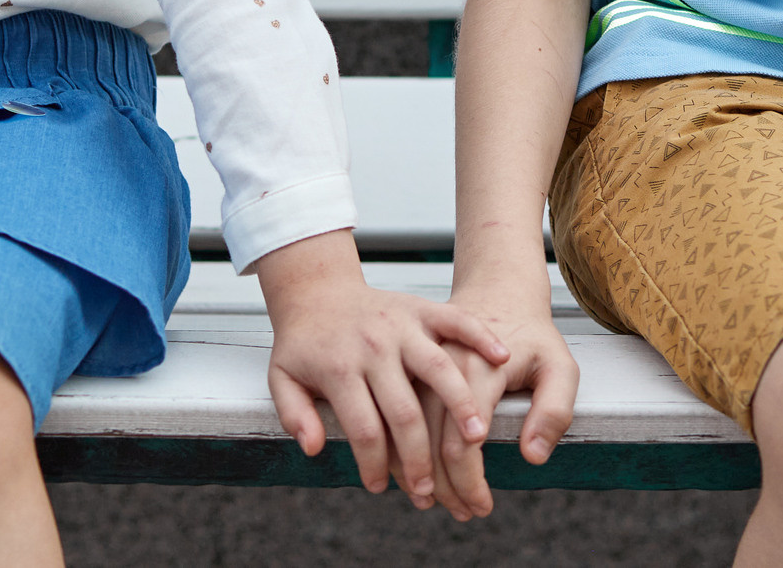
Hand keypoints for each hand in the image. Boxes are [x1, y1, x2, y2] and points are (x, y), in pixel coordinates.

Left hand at [255, 231, 510, 506]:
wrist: (317, 290)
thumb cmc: (303, 344)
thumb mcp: (282, 379)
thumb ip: (294, 414)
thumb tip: (313, 448)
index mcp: (339, 367)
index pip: (364, 428)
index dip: (375, 465)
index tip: (381, 488)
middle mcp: (374, 346)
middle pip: (404, 411)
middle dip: (419, 458)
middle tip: (429, 491)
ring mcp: (401, 325)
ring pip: (438, 368)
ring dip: (460, 404)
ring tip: (476, 438)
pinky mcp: (422, 308)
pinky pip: (456, 320)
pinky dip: (480, 336)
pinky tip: (501, 358)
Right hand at [422, 287, 580, 520]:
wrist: (496, 289)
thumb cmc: (531, 334)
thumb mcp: (559, 365)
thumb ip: (554, 411)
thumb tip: (533, 456)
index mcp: (477, 367)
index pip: (463, 441)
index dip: (469, 480)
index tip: (482, 505)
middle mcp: (439, 364)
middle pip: (431, 442)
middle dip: (445, 487)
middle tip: (466, 513)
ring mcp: (417, 364)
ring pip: (406, 432)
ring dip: (419, 475)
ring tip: (441, 504)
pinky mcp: (406, 367)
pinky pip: (394, 414)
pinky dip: (401, 451)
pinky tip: (417, 475)